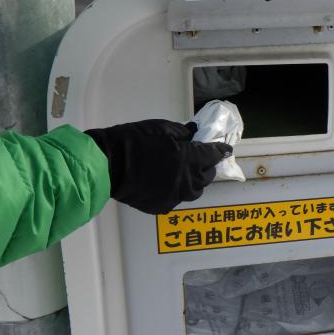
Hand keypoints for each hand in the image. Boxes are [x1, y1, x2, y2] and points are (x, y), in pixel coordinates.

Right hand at [85, 120, 231, 213]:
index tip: (225, 149)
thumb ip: (182, 132)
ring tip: (189, 174)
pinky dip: (177, 191)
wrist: (108, 165)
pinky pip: (176, 199)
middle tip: (203, 160)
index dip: (220, 151)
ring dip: (195, 182)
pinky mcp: (161, 206)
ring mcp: (175, 196)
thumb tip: (193, 134)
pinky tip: (170, 184)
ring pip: (194, 192)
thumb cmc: (135, 141)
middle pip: (206, 176)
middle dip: (208, 167)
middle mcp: (187, 181)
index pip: (213, 155)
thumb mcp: (161, 128)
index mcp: (190, 159)